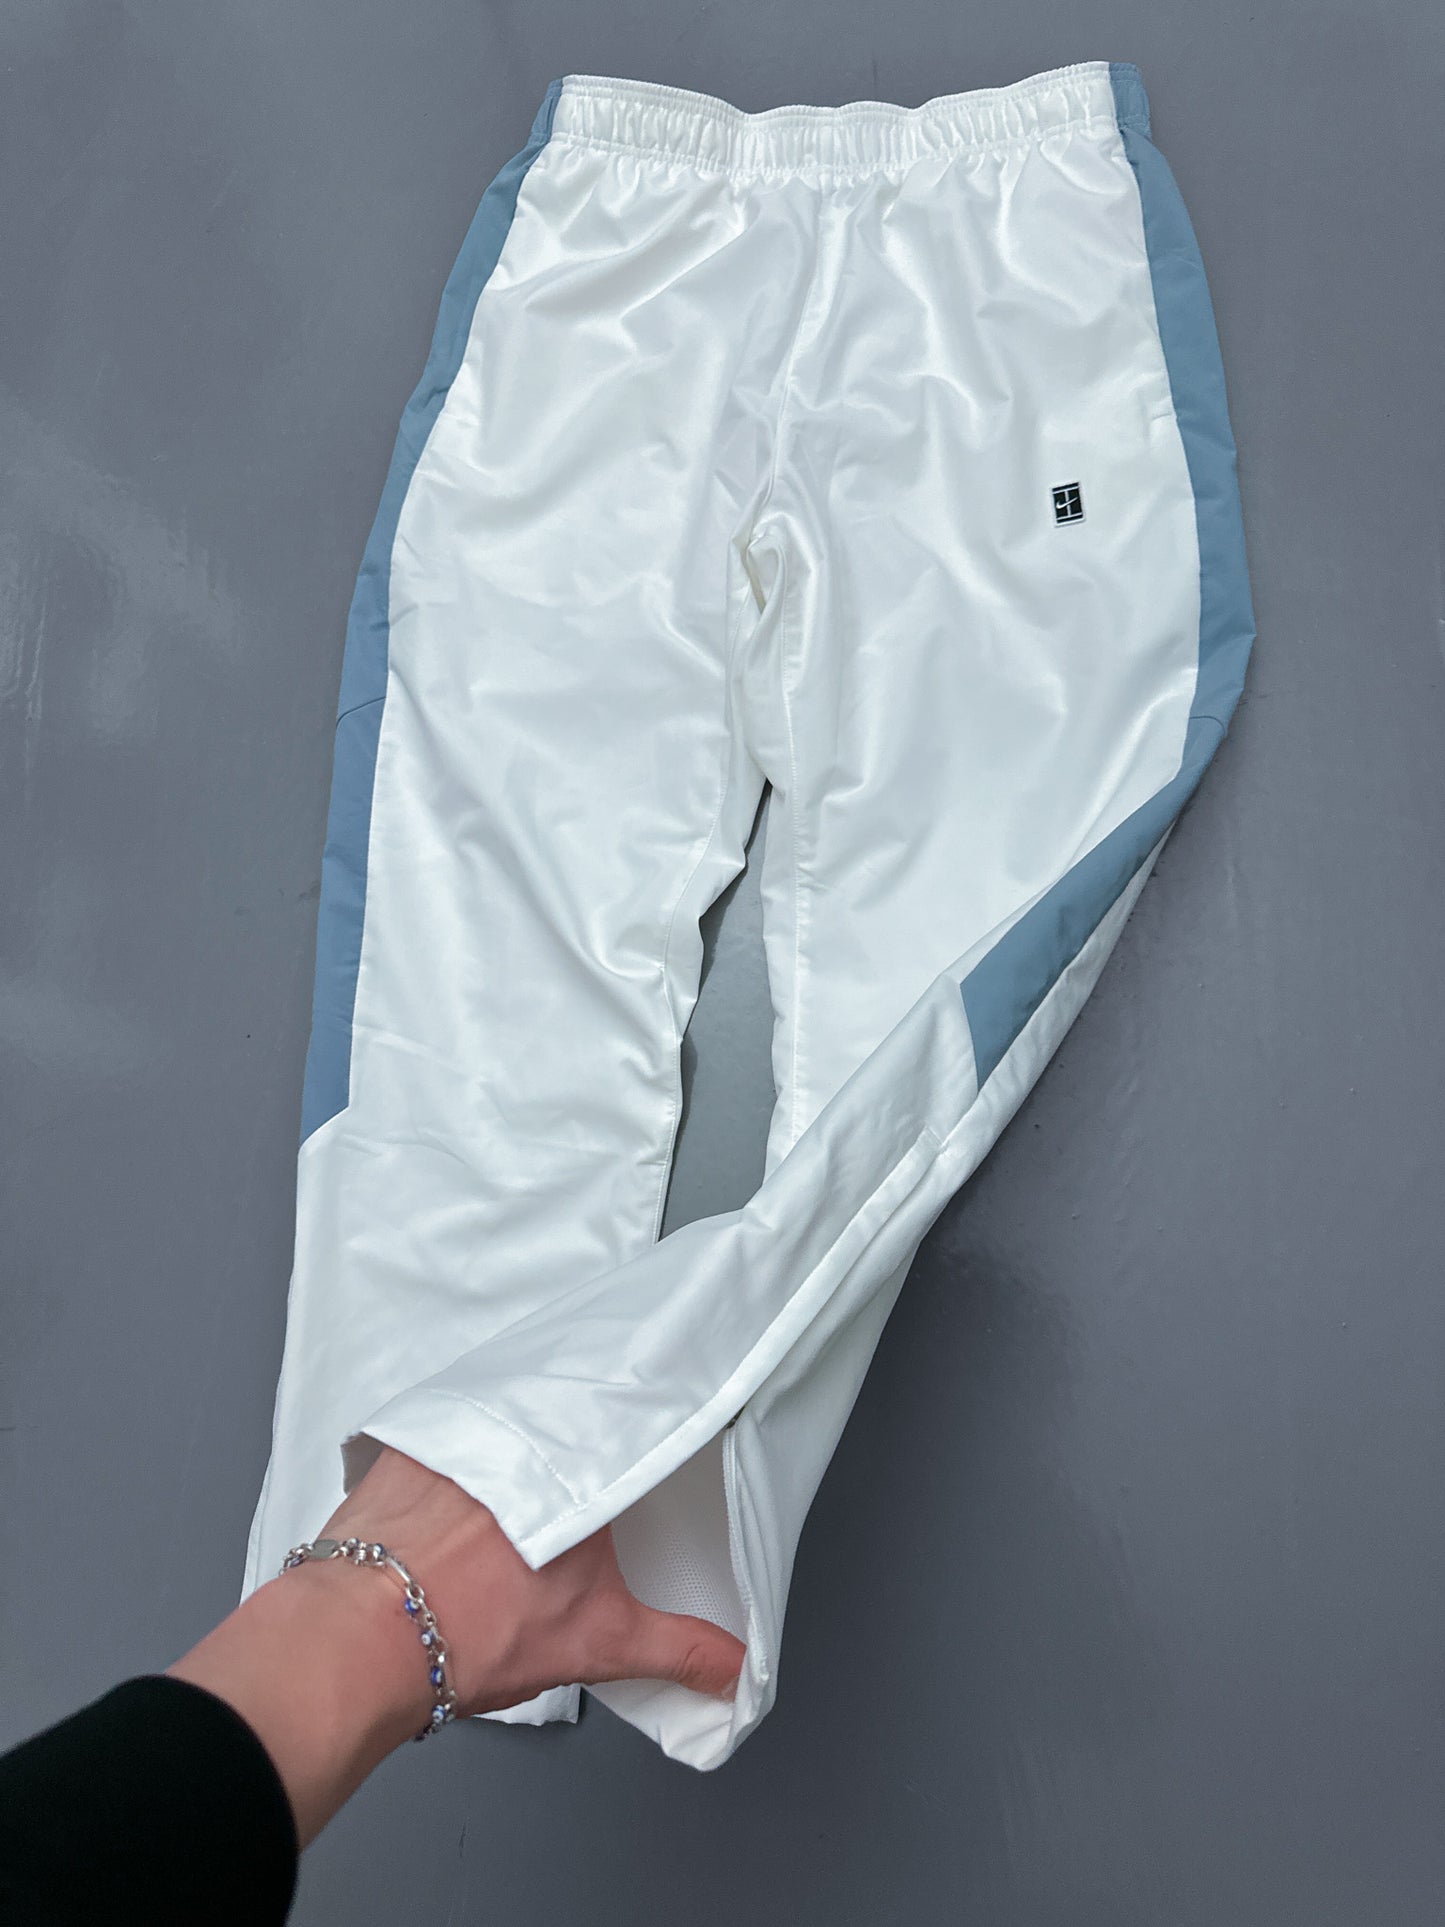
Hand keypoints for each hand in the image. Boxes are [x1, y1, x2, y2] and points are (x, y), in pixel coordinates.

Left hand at [318, 1442, 745, 1715]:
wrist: (361, 1635)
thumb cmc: (472, 1631)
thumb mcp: (596, 1643)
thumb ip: (675, 1648)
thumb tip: (732, 1666)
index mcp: (586, 1467)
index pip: (636, 1428)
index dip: (649, 1432)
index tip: (663, 1434)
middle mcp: (528, 1430)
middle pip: (575, 1415)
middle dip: (587, 1436)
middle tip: (593, 1468)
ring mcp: (466, 1431)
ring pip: (515, 1417)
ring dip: (526, 1436)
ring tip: (533, 1475)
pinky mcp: (411, 1439)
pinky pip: (456, 1425)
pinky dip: (469, 1444)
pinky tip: (470, 1478)